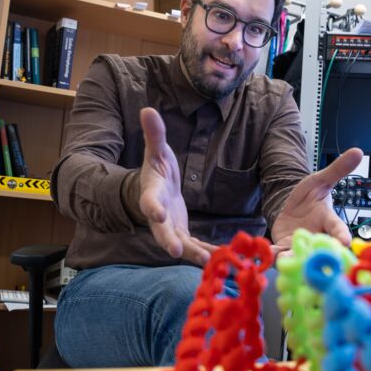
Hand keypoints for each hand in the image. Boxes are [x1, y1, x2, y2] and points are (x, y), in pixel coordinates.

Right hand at [138, 108, 214, 264]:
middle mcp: (159, 215)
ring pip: (180, 244)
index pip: (149, 200)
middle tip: (176, 252)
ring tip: (208, 262)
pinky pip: (195, 246)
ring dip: (192, 253)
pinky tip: (222, 260)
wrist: (158, 189)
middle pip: (161, 231)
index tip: (157, 214)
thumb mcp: (156, 150)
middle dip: (168, 241)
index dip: (152, 207)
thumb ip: (154, 134)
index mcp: (152, 193)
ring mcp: (171, 228)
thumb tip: (147, 109)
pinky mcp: (183, 235)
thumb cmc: (157, 169)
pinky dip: (207, 253)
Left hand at [271, 148, 363, 248]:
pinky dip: (277, 256)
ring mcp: (302, 245)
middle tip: (315, 258)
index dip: (341, 236)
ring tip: (289, 258)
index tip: (345, 243)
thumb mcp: (320, 180)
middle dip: (319, 255)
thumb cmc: (311, 196)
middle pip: (322, 250)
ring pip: (302, 257)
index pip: (338, 228)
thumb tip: (357, 151)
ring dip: (296, 259)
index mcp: (329, 220)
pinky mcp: (286, 248)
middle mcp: (318, 236)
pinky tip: (272, 254)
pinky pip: (283, 256)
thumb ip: (337, 169)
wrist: (291, 207)